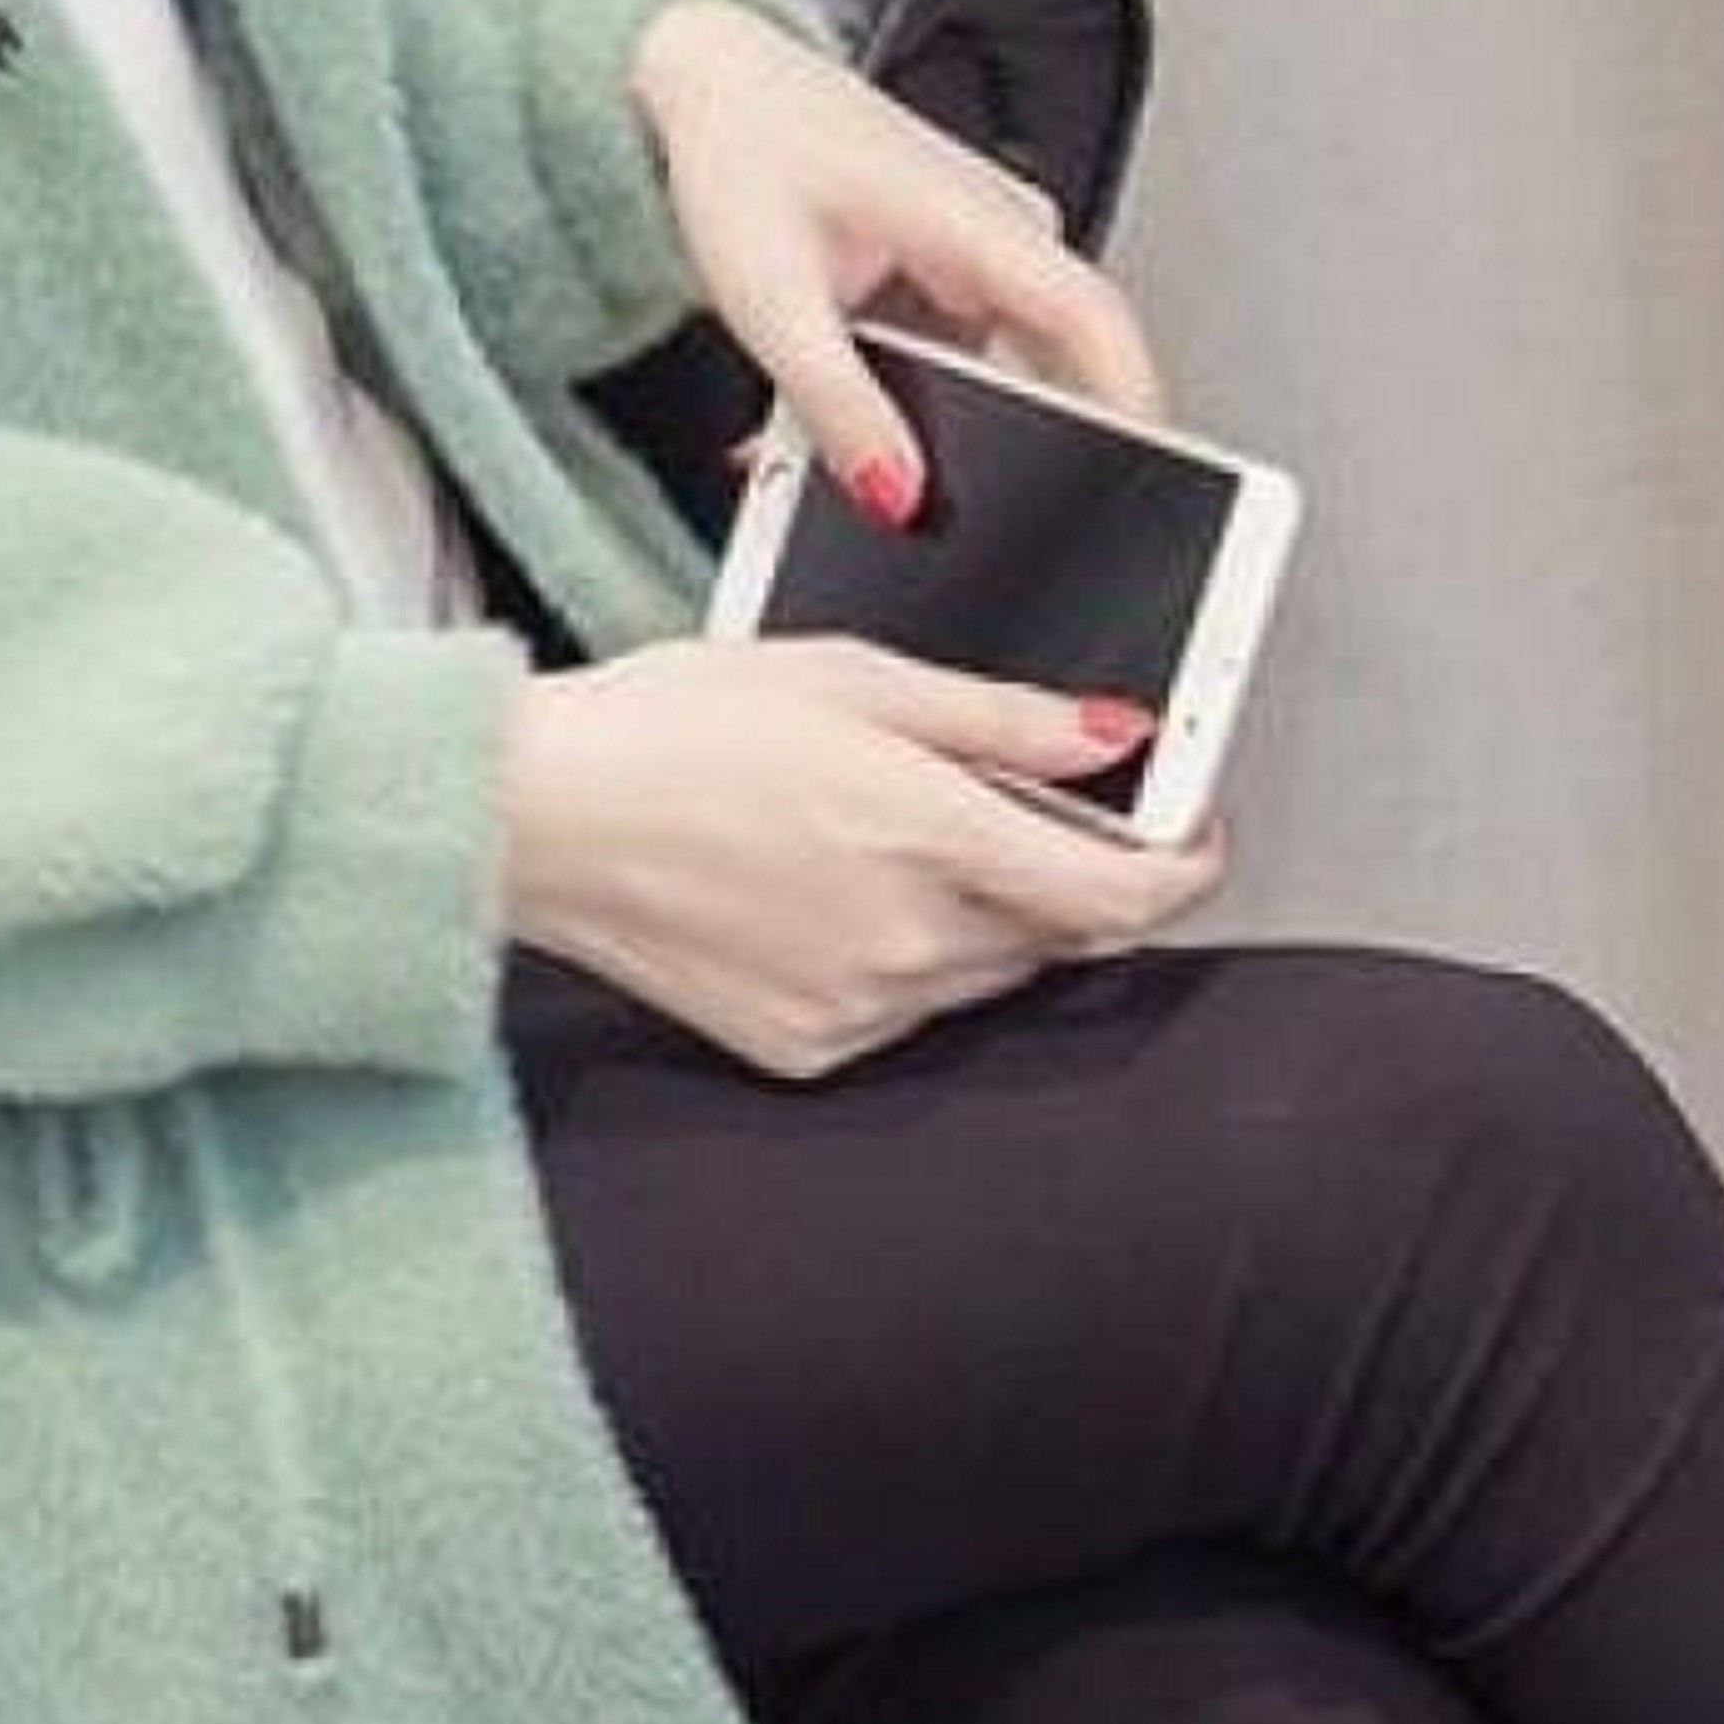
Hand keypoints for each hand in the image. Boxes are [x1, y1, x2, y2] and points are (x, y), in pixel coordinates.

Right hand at [497, 636, 1225, 1080]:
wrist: (531, 816)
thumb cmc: (664, 727)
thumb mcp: (849, 676)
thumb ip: (998, 717)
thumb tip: (1110, 740)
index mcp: (934, 837)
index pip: (1131, 894)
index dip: (1188, 862)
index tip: (1192, 827)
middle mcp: (908, 942)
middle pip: (1062, 932)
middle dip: (1063, 870)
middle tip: (1007, 802)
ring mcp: (856, 1007)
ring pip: (984, 973)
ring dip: (980, 913)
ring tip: (880, 834)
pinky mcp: (802, 1046)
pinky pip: (902, 1011)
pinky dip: (899, 958)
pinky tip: (821, 892)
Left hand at [627, 0, 1158, 520]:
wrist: (709, 81)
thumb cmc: (739, 152)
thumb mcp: (771, 302)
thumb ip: (837, 406)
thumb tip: (896, 492)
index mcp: (975, 217)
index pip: (1094, 321)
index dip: (1128, 405)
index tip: (1134, 477)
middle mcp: (1000, 226)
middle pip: (1059, 357)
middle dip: (1017, 444)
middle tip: (957, 502)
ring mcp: (982, 242)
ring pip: (1003, 362)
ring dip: (949, 421)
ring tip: (871, 458)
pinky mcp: (951, 261)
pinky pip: (964, 345)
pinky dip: (918, 389)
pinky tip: (858, 415)